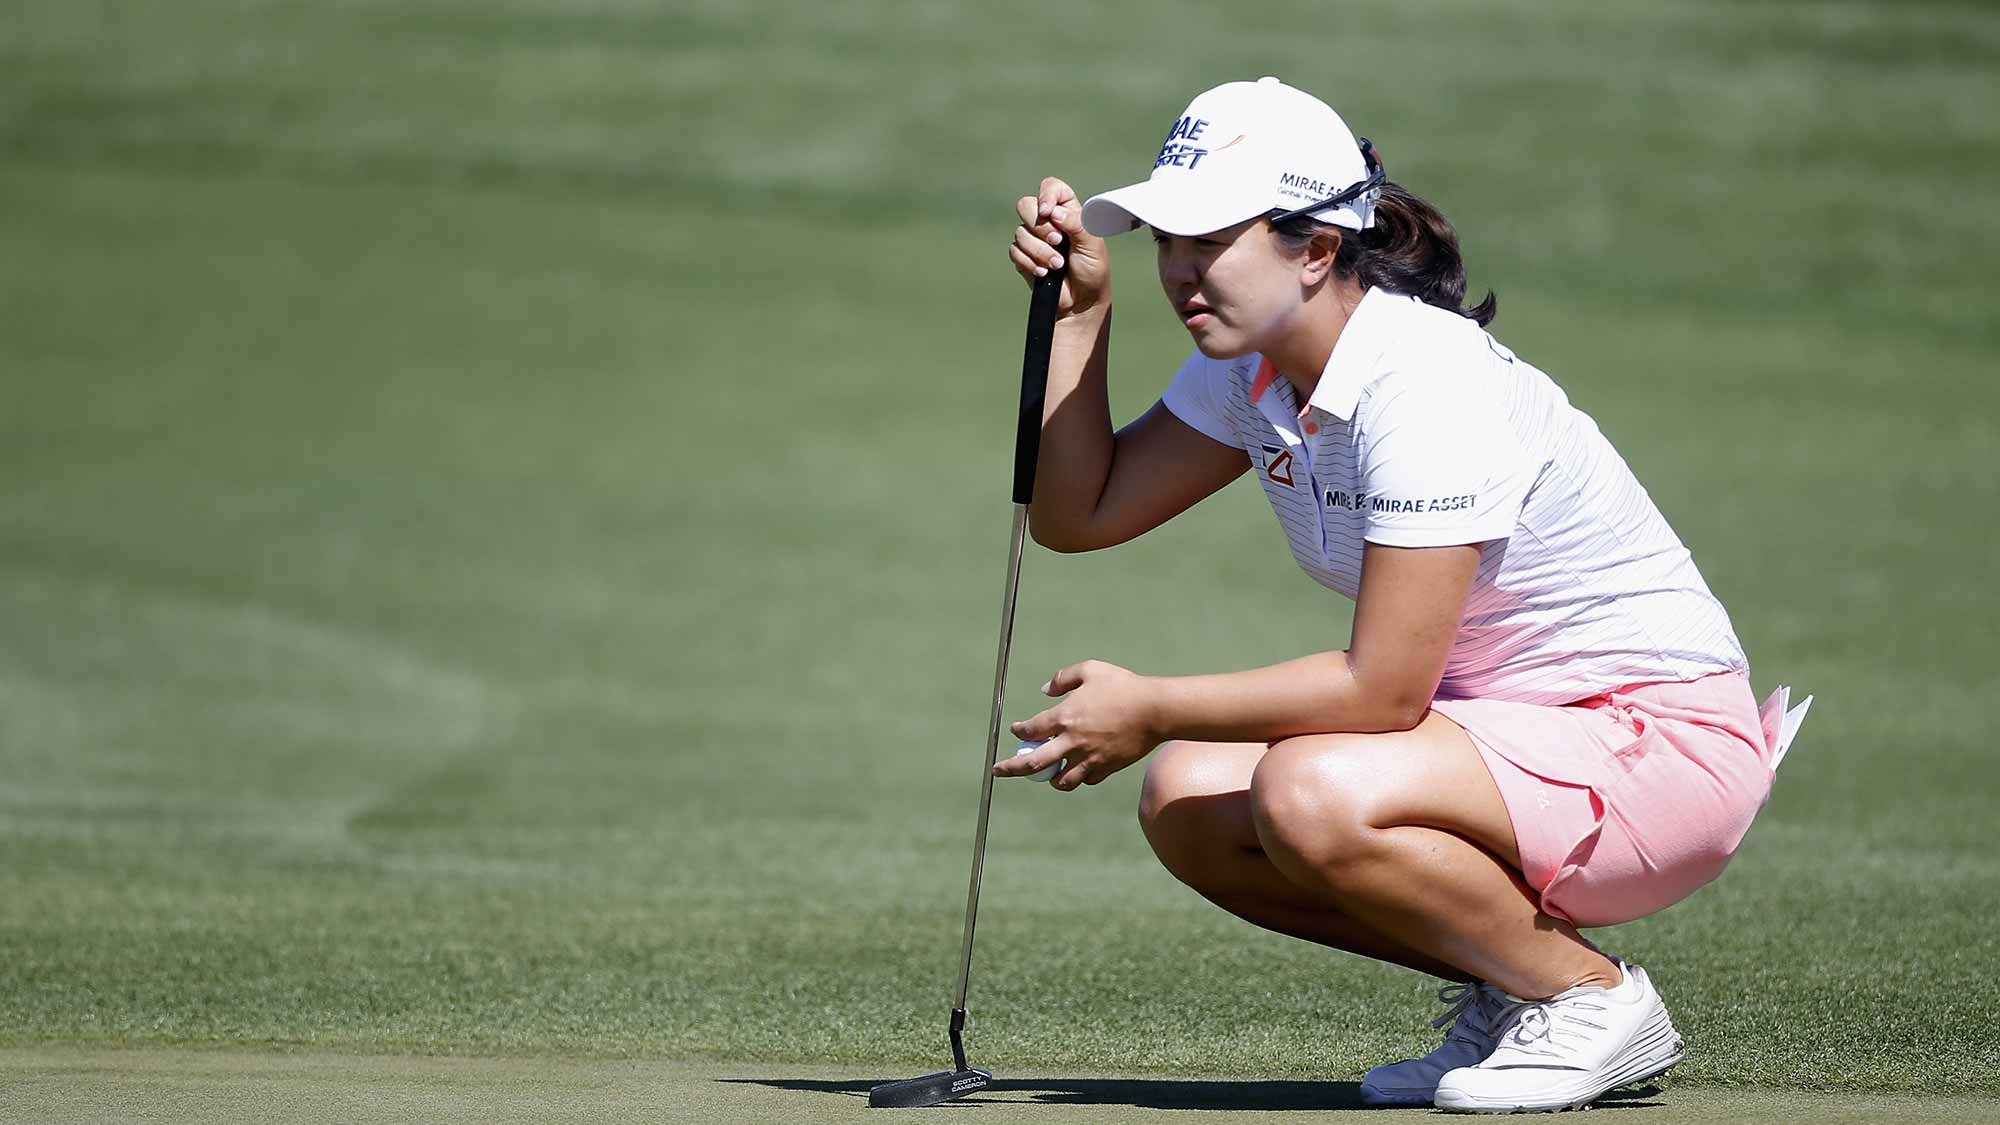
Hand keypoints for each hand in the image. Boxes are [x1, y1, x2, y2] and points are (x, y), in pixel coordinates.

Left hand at [995, 660, 1159, 790]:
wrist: (1154, 710)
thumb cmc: (1122, 686)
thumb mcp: (1090, 670)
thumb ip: (1063, 678)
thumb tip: (1044, 690)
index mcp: (1064, 716)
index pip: (1030, 730)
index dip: (1019, 731)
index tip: (1016, 730)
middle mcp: (1072, 742)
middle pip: (1033, 764)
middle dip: (1011, 768)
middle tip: (997, 770)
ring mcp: (1088, 758)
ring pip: (1060, 781)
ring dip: (1049, 778)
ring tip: (1046, 775)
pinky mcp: (1105, 768)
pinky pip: (1086, 780)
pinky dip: (1078, 777)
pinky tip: (1077, 770)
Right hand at [1008, 177, 1109, 317]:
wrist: (1081, 301)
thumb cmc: (1092, 270)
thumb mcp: (1092, 245)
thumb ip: (1076, 224)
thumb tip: (1054, 212)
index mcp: (1068, 211)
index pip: (1051, 188)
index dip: (1046, 195)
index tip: (1049, 212)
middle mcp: (1048, 221)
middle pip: (1026, 205)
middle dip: (1041, 227)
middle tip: (1058, 242)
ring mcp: (1034, 239)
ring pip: (1020, 232)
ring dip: (1040, 251)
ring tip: (1057, 265)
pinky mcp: (1023, 256)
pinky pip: (1015, 251)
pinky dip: (1030, 263)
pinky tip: (1044, 272)